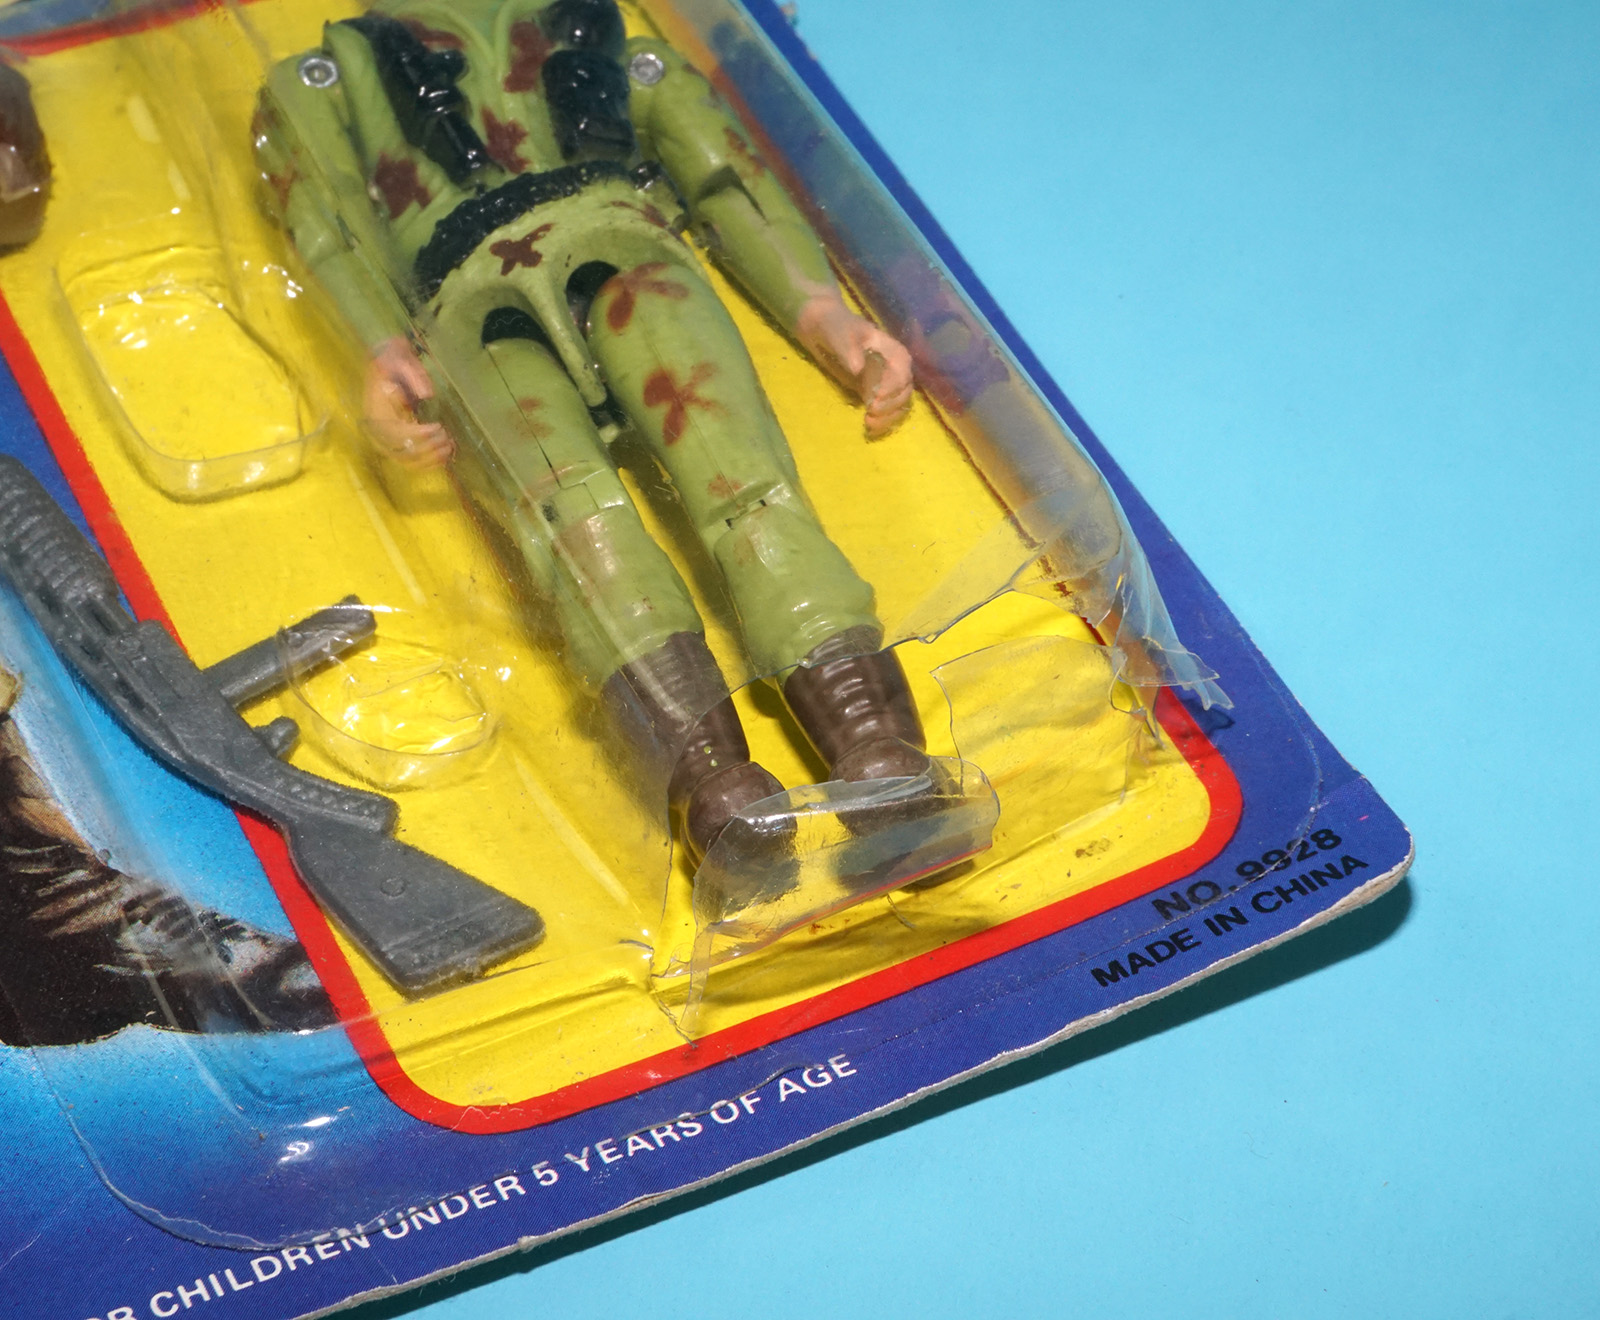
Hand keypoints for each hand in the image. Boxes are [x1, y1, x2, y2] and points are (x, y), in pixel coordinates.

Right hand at [363, 337, 453, 467]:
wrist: (383, 363)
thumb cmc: (393, 363)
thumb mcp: (402, 361)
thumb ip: (413, 376)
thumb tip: (427, 395)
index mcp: (374, 411)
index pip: (396, 432)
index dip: (419, 434)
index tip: (438, 426)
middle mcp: (376, 429)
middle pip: (401, 451)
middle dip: (428, 448)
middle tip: (446, 437)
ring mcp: (383, 439)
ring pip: (406, 460)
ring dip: (429, 458)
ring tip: (449, 447)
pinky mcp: (392, 443)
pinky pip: (408, 462)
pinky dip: (426, 463)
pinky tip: (443, 458)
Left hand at [795, 292, 913, 437]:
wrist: (823, 330)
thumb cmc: (836, 327)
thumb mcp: (841, 334)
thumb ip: (850, 351)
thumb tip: (858, 369)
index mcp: (894, 352)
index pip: (902, 375)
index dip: (892, 389)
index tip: (874, 399)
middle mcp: (896, 369)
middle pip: (904, 394)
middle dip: (890, 407)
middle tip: (870, 414)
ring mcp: (887, 384)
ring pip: (898, 407)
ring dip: (887, 419)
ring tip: (868, 424)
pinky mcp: (875, 395)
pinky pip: (886, 412)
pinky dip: (881, 422)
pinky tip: (869, 428)